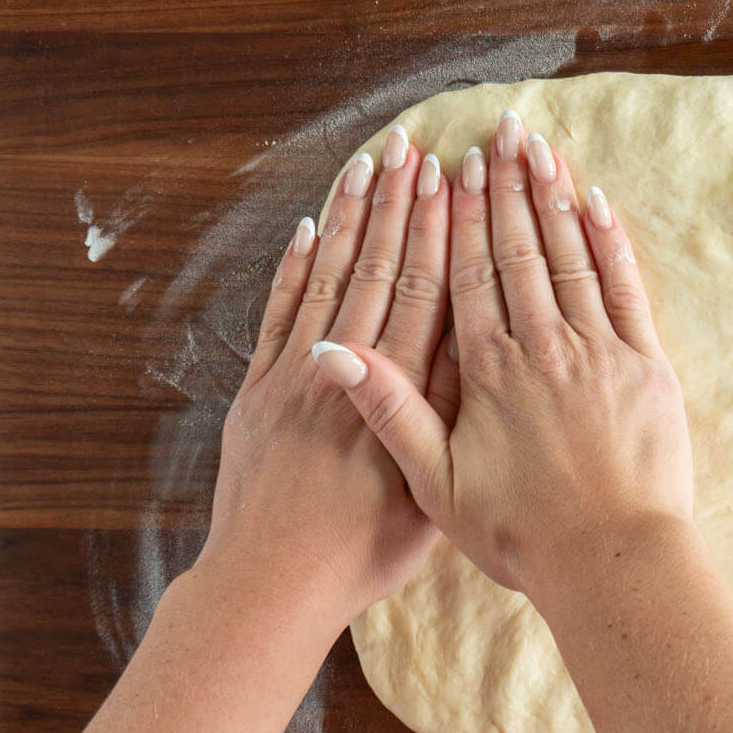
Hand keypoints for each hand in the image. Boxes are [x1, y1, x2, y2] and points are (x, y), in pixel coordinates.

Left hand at [198, 126, 450, 631]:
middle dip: (400, 204)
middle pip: (380, 270)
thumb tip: (475, 350)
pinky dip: (296, 267)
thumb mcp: (428, 493)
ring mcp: (296, 377)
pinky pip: (280, 314)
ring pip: (331, 279)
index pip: (426, 295)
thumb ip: (445, 419)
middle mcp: (347, 372)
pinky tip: (312, 226)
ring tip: (371, 162)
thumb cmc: (361, 555)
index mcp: (397, 396)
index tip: (454, 180)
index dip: (440, 232)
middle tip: (417, 146)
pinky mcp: (258, 392)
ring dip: (352, 216)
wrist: (270, 586)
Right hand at [308, 110, 694, 599]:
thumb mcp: (437, 485)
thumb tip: (332, 353)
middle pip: (520, 252)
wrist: (612, 564)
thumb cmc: (522, 536)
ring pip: (572, 257)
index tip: (454, 169)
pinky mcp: (648, 368)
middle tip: (499, 132)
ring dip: (555, 198)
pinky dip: (611, 243)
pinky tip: (597, 203)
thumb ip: (390, 411)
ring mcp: (601, 353)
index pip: (468, 276)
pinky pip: (627, 289)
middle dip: (507, 188)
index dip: (461, 218)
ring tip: (541, 148)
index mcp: (490, 373)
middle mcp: (544, 349)